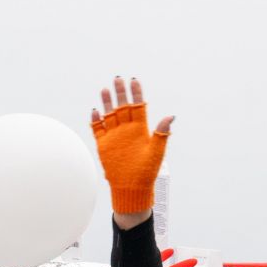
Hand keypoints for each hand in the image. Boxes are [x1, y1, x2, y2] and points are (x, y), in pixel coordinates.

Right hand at [89, 76, 171, 222]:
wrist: (131, 188)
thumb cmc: (147, 172)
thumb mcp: (156, 152)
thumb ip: (161, 133)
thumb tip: (171, 117)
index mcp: (140, 129)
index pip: (138, 106)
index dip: (136, 93)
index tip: (135, 81)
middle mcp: (127, 130)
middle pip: (123, 106)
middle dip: (121, 93)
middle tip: (118, 78)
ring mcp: (115, 136)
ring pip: (109, 114)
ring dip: (107, 103)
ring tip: (106, 89)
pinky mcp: (104, 144)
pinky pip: (98, 129)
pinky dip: (96, 120)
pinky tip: (95, 111)